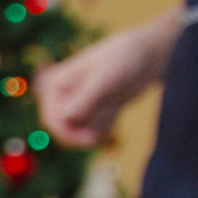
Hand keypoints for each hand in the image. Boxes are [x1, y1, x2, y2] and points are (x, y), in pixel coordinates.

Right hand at [36, 13, 179, 146]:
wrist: (144, 57)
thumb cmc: (123, 59)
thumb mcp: (104, 78)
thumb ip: (85, 99)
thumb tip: (64, 117)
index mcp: (55, 85)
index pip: (52, 118)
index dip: (66, 132)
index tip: (89, 140)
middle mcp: (62, 96)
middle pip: (64, 129)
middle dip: (86, 128)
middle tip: (103, 127)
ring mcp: (77, 105)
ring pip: (82, 131)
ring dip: (100, 122)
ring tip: (113, 102)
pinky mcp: (91, 112)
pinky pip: (93, 131)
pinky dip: (106, 123)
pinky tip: (115, 106)